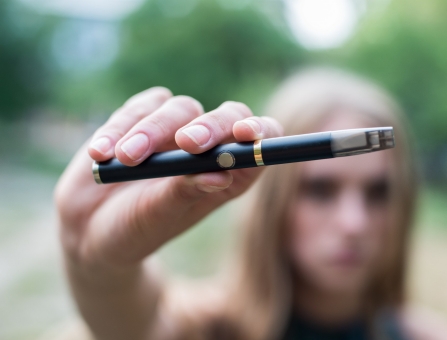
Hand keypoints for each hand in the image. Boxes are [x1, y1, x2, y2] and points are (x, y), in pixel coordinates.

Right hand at [55, 87, 282, 273]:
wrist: (89, 229)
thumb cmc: (136, 229)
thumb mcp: (160, 216)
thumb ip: (185, 192)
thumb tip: (221, 173)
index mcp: (228, 174)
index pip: (259, 142)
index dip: (259, 132)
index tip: (245, 135)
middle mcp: (207, 148)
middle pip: (226, 116)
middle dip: (209, 126)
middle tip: (187, 143)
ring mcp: (173, 130)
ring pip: (179, 109)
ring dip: (151, 131)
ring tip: (127, 158)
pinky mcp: (139, 119)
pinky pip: (137, 109)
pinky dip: (119, 127)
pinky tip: (101, 153)